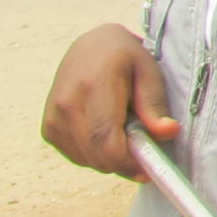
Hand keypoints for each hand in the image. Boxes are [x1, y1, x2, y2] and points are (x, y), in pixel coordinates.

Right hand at [42, 24, 178, 178]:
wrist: (89, 46)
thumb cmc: (124, 57)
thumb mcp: (148, 71)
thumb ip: (155, 104)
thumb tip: (168, 133)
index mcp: (93, 87)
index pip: (104, 139)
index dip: (127, 162)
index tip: (148, 170)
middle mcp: (66, 104)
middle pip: (96, 155)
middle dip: (124, 163)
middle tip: (145, 151)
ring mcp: (53, 118)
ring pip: (87, 160)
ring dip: (111, 159)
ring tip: (125, 132)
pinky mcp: (48, 128)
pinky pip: (76, 156)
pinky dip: (96, 155)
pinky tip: (107, 134)